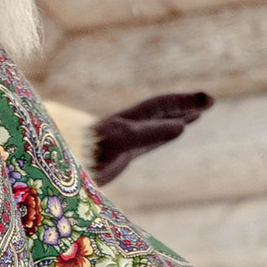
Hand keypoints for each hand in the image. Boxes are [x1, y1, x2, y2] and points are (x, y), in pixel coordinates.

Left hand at [88, 90, 210, 187]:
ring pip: (157, 125)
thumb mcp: (121, 141)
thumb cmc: (86, 153)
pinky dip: (163, 135)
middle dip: (186, 106)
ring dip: (177, 119)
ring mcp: (123, 141)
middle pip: (162, 111)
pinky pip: (148, 141)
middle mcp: (127, 127)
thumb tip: (182, 128)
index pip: (162, 105)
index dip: (185, 102)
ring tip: (195, 115)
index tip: (207, 99)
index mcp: (128, 120)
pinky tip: (168, 135)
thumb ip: (150, 133)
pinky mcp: (118, 156)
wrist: (57, 167)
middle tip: (209, 101)